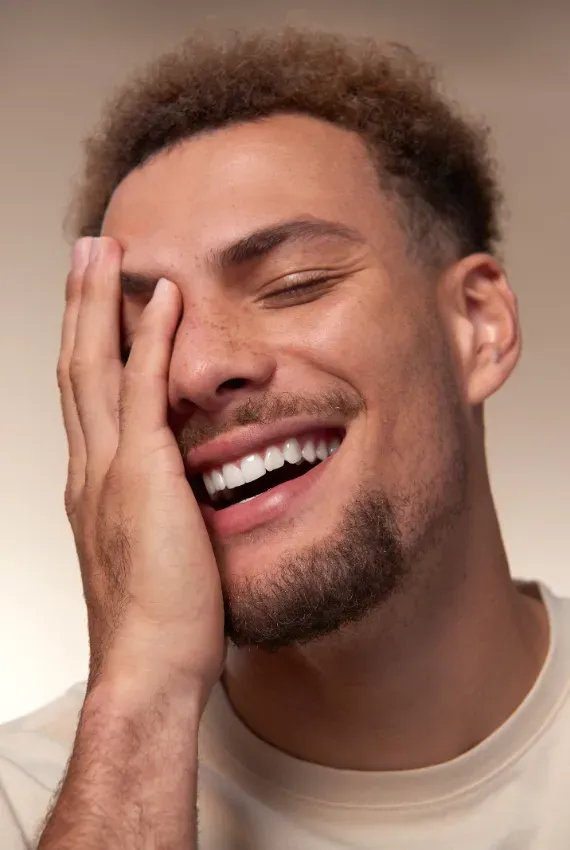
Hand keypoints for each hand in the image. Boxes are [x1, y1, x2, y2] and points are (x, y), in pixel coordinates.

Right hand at [57, 236, 224, 704]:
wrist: (149, 667)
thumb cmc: (160, 621)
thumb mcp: (151, 552)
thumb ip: (156, 511)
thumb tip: (179, 492)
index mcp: (92, 485)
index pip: (84, 400)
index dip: (85, 348)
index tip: (94, 309)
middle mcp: (90, 468)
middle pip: (76, 368)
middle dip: (79, 306)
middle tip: (85, 255)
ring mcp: (110, 469)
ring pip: (94, 366)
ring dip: (98, 304)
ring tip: (104, 253)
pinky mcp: (143, 475)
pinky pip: (144, 389)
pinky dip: (151, 340)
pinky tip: (162, 299)